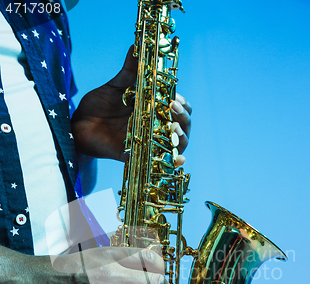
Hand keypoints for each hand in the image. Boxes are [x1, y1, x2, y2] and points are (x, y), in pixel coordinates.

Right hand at [0, 246, 172, 283]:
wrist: (32, 283)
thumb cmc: (58, 268)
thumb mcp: (89, 254)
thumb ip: (113, 258)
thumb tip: (136, 266)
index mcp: (109, 255)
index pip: (149, 258)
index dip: (162, 270)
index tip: (162, 278)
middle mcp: (111, 272)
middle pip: (154, 281)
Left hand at [71, 47, 191, 164]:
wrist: (76, 125)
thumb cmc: (96, 107)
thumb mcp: (114, 87)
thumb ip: (128, 72)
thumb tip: (136, 47)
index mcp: (152, 110)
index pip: (179, 109)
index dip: (183, 104)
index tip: (175, 96)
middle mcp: (154, 128)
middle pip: (182, 127)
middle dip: (183, 118)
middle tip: (173, 107)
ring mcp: (147, 143)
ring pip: (176, 145)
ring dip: (180, 137)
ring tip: (173, 129)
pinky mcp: (135, 156)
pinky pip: (159, 163)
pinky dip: (173, 162)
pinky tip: (178, 158)